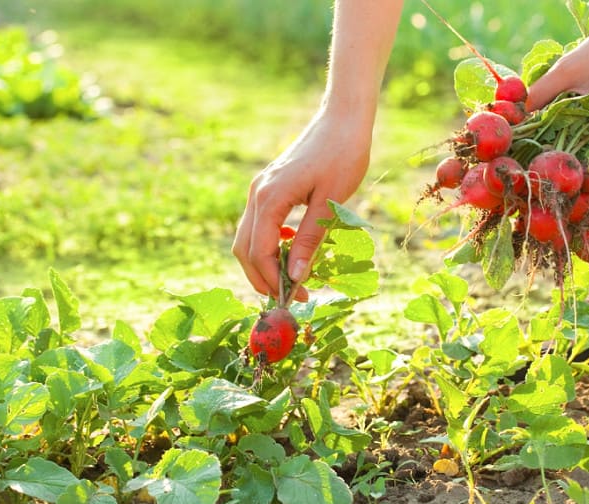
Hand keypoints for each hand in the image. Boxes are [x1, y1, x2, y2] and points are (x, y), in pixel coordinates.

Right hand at [233, 107, 372, 301]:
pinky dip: (270, 243)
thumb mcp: (331, 203)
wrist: (343, 119)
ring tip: (291, 279)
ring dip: (264, 262)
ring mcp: (261, 188)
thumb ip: (310, 239)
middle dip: (262, 277)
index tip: (296, 299)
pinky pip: (259, 223)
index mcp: (270, 198)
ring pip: (248, 237)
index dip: (274, 280)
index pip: (260, 251)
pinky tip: (293, 249)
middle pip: (245, 248)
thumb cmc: (343, 155)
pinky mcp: (269, 186)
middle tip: (290, 297)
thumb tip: (295, 277)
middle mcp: (258, 193)